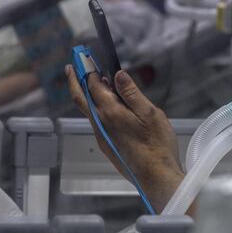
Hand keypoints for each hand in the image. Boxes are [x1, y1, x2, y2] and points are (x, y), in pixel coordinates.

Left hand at [65, 65, 183, 212]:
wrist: (155, 176)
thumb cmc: (157, 144)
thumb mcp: (150, 113)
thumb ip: (132, 94)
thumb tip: (118, 75)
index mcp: (110, 112)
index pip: (94, 85)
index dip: (89, 69)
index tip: (86, 56)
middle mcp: (101, 124)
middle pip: (81, 97)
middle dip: (76, 79)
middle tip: (74, 63)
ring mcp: (102, 135)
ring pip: (88, 109)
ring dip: (87, 92)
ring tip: (94, 79)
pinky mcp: (107, 144)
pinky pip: (96, 120)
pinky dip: (96, 105)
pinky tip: (109, 104)